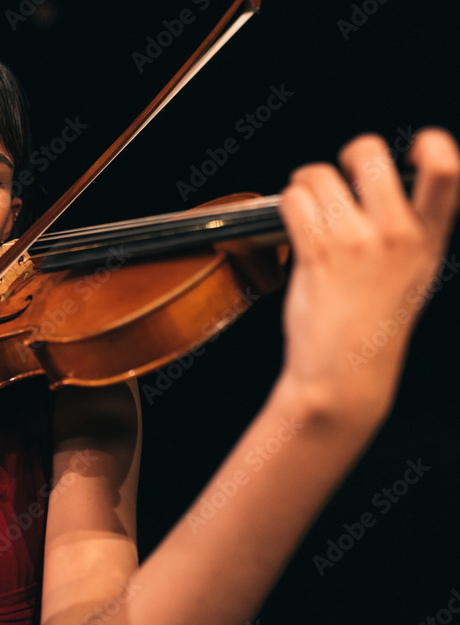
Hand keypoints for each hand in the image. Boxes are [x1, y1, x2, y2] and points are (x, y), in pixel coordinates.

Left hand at [278, 127, 459, 416]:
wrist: (344, 374)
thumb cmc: (373, 328)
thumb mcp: (414, 276)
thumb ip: (412, 233)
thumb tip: (389, 194)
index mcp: (428, 240)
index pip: (447, 170)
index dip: (431, 144)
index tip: (416, 145)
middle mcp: (397, 234)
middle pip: (369, 153)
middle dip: (347, 156)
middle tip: (338, 177)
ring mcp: (356, 241)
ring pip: (319, 175)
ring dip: (305, 186)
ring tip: (308, 209)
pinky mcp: (318, 252)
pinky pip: (293, 200)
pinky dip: (287, 206)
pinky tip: (293, 226)